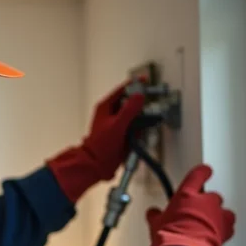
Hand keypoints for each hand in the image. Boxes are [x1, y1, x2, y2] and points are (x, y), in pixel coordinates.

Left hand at [47, 81, 144, 202]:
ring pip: (134, 116)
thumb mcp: (117, 125)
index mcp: (106, 107)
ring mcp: (116, 124)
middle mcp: (111, 113)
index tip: (145, 81)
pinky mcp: (121, 133)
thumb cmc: (100, 146)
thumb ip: (129, 110)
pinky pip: (134, 128)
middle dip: (140, 107)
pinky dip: (138, 131)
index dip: (134, 84)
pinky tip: (137, 138)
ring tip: (139, 129)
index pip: (122, 90)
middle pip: (130, 103)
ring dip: (140, 121)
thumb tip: (139, 96)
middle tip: (147, 109)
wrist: (97, 165)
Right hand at [145, 164, 235, 245]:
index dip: (203, 172)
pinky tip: (218, 235)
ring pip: (224, 210)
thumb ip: (156, 215)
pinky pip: (230, 226)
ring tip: (210, 225)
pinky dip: (225, 229)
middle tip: (197, 213)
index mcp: (186, 195)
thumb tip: (152, 213)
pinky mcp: (226, 230)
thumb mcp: (156, 223)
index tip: (206, 171)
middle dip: (207, 204)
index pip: (197, 175)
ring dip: (219, 216)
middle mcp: (205, 201)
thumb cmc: (170, 237)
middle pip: (212, 196)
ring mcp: (217, 215)